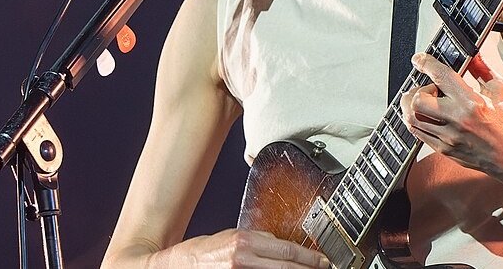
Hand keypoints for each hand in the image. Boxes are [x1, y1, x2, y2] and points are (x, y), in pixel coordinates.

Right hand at [181, 229, 328, 267]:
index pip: (286, 249)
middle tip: (323, 267)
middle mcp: (243, 259)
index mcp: (244, 241)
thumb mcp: (232, 236)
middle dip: (308, 268)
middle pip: (286, 265)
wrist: (179, 265)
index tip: (322, 259)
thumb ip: (257, 240)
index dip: (308, 256)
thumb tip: (279, 244)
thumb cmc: (203, 251)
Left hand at [400, 53, 502, 182]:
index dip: (425, 63)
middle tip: (429, 88)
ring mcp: (448, 137)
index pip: (440, 76)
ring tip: (424, 101)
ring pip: (412, 118)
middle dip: (418, 89)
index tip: (419, 59)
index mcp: (471, 102)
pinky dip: (415, 120)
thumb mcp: (499, 90)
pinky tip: (425, 115)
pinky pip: (417, 133)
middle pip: (418, 100)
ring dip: (412, 105)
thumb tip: (471, 53)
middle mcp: (457, 119)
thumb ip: (482, 69)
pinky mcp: (443, 149)